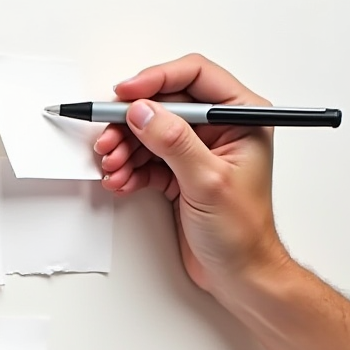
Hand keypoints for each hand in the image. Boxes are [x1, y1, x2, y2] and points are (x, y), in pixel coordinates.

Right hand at [95, 54, 289, 301]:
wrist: (238, 273)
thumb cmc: (241, 232)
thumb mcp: (207, 181)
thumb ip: (174, 142)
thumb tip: (145, 113)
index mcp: (241, 116)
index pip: (194, 76)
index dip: (156, 80)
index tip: (125, 95)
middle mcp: (219, 129)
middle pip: (164, 105)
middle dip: (131, 124)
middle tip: (108, 141)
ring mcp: (196, 151)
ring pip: (150, 134)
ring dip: (125, 149)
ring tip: (112, 168)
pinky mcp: (179, 174)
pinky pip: (146, 160)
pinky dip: (129, 170)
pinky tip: (121, 181)